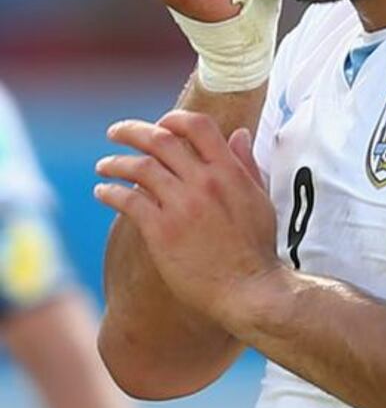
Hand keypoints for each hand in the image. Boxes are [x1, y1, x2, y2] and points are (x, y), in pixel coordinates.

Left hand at [95, 111, 280, 326]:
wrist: (248, 289)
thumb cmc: (257, 248)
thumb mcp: (259, 199)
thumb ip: (246, 165)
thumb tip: (238, 134)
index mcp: (228, 171)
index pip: (197, 126)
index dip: (174, 119)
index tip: (160, 123)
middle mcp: (203, 182)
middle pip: (160, 140)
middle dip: (132, 132)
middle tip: (115, 133)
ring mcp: (181, 205)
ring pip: (139, 168)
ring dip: (116, 162)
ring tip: (103, 166)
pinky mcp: (162, 231)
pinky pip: (129, 201)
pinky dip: (111, 192)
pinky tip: (103, 192)